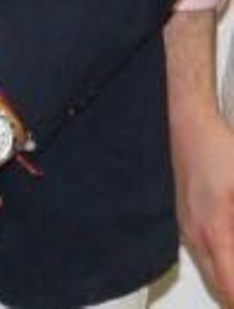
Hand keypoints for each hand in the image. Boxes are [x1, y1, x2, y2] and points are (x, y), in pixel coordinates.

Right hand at [168, 9, 233, 304]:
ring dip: (229, 277)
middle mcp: (195, 236)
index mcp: (214, 234)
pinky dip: (221, 261)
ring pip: (213, 272)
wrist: (181, 120)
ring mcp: (185, 227)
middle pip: (222, 288)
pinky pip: (204, 253)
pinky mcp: (181, 218)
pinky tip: (227, 248)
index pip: (231, 290)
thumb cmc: (214, 148)